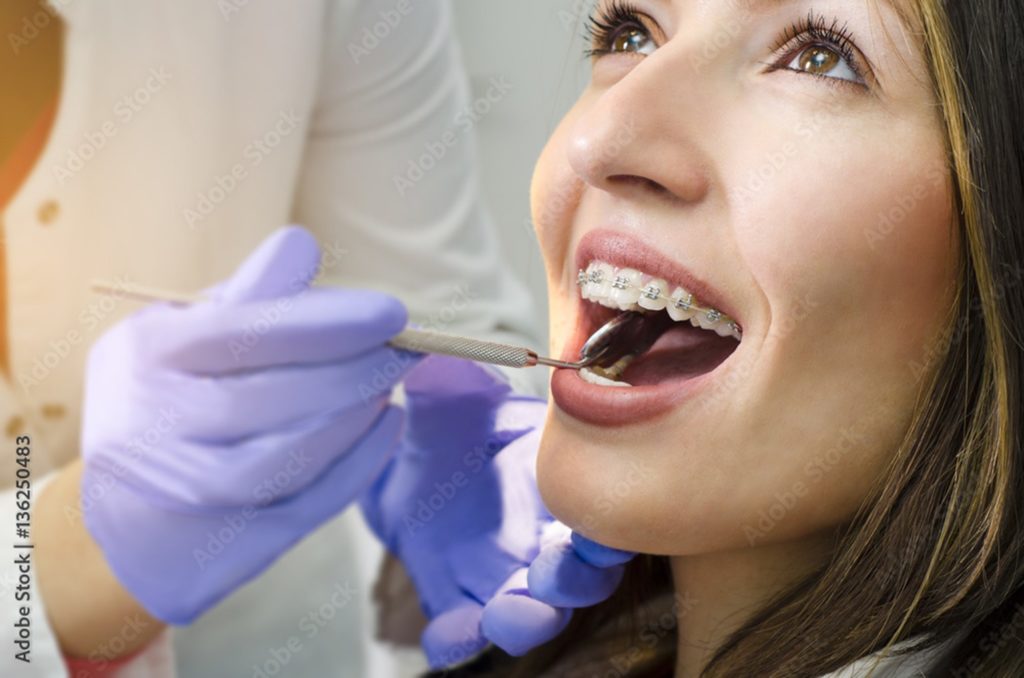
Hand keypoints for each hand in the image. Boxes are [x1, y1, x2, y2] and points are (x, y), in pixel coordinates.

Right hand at [80, 226, 419, 623]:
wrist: (125, 515)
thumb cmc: (170, 398)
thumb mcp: (186, 334)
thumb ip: (247, 297)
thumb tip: (301, 244)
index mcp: (145, 357)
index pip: (243, 333)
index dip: (327, 323)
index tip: (391, 314)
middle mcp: (150, 428)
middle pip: (270, 399)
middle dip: (354, 370)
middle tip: (405, 351)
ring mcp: (182, 494)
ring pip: (288, 458)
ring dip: (355, 418)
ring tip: (387, 385)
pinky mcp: (220, 547)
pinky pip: (303, 506)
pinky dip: (356, 465)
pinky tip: (384, 428)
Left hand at [359, 356, 634, 666]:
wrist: (404, 465)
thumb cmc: (447, 423)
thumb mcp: (444, 394)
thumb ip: (451, 379)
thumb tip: (437, 355)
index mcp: (556, 480)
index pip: (603, 508)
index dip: (611, 522)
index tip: (600, 525)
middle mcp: (542, 536)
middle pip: (582, 574)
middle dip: (575, 580)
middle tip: (552, 573)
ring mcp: (502, 574)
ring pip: (534, 613)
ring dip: (529, 619)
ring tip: (507, 613)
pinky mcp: (458, 600)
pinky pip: (464, 634)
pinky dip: (458, 640)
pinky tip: (444, 634)